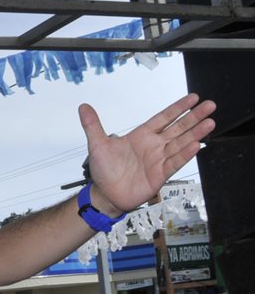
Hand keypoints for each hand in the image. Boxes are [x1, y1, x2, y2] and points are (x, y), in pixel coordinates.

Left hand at [80, 93, 214, 216]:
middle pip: (178, 128)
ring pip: (181, 143)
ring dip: (196, 133)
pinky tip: (197, 145)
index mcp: (141, 135)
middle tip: (210, 105)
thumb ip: (93, 125)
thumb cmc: (104, 171)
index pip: (164, 118)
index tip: (193, 98)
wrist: (105, 195)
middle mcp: (154, 146)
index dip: (178, 108)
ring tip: (210, 122)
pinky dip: (186, 154)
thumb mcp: (97, 145)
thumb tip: (83, 106)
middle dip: (194, 117)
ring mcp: (159, 159)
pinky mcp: (160, 174)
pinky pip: (175, 162)